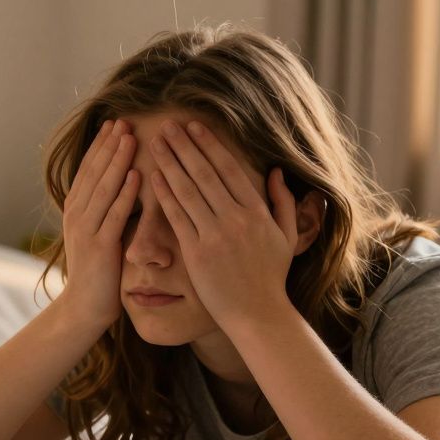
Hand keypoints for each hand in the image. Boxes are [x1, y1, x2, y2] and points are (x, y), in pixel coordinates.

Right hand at [59, 118, 140, 329]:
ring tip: (130, 137)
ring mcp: (86, 230)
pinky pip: (114, 214)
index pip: (88, 170)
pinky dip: (126, 193)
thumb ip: (107, 209)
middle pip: (93, 172)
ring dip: (117, 161)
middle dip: (109, 145)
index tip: (114, 124)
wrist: (86, 307)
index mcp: (76, 210)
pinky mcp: (100, 247)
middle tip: (124, 120)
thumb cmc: (100, 271)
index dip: (100, 146)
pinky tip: (138, 174)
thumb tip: (124, 183)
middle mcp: (76, 215)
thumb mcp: (100, 233)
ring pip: (103, 188)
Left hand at [148, 119, 300, 328]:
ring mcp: (215, 236)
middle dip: (184, 146)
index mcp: (257, 212)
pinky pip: (177, 218)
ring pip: (188, 191)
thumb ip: (283, 202)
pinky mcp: (197, 253)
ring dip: (170, 163)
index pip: (229, 169)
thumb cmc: (271, 278)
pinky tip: (153, 177)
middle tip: (167, 125)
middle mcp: (236, 219)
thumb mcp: (286, 237)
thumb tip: (276, 171)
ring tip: (155, 143)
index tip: (194, 127)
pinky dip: (165, 195)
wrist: (258, 314)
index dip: (209, 145)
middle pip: (205, 173)